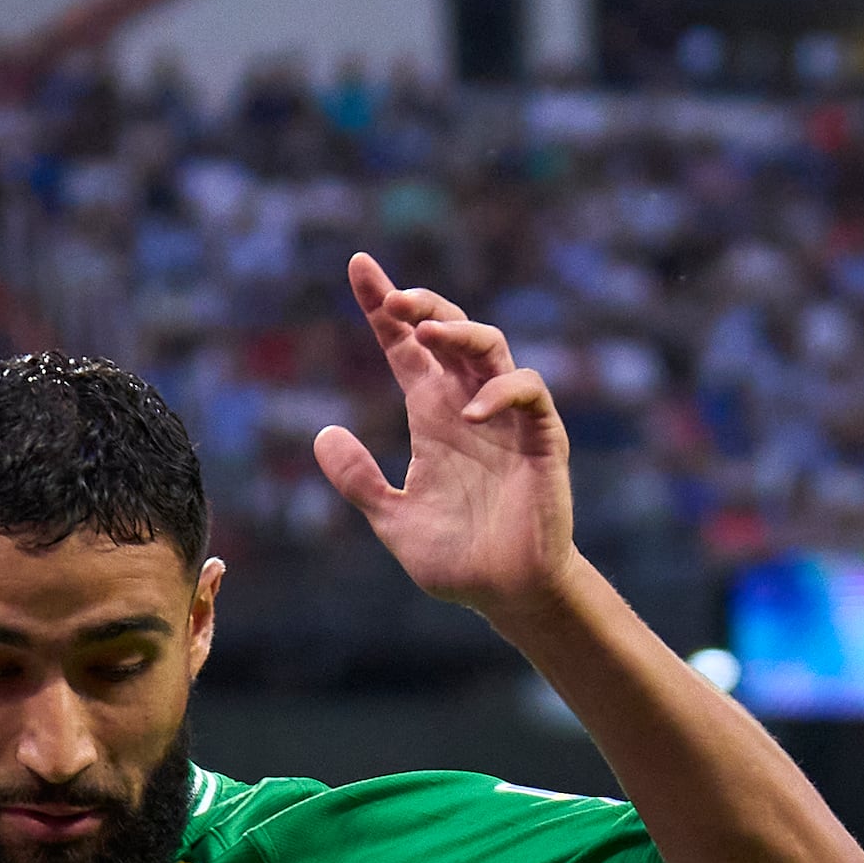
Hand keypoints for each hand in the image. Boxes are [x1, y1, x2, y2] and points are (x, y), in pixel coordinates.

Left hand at [311, 251, 572, 620]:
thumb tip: (322, 434)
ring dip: (459, 331)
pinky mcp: (541, 438)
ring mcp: (506, 418)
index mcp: (432, 415)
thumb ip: (358, 480)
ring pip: (490, 346)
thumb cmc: (458, 560)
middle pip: (448, 330)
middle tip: (392, 299)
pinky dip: (501, 392)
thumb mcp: (392, 519)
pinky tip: (471, 413)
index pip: (404, 348)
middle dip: (422, 305)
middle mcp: (468, 405)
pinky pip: (528, 392)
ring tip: (426, 333)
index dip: (382, 308)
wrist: (508, 595)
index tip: (358, 267)